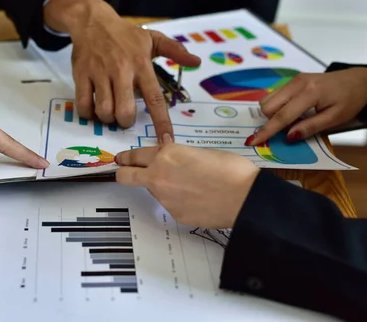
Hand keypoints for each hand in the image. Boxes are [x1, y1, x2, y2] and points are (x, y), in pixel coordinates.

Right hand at [44, 0, 200, 141]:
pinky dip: (88, 114)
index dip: (161, 123)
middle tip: (125, 116)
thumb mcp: (153, 38)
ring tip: (109, 111)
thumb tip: (196, 62)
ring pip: (104, 111)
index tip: (166, 141)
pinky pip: (83, 105)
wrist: (92, 21)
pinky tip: (93, 108)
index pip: (155, 99)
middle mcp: (121, 70)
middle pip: (125, 111)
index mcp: (142, 65)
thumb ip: (175, 51)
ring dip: (107, 118)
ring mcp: (99, 73)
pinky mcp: (81, 75)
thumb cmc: (125, 34)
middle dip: (125, 122)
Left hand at [115, 137, 258, 227]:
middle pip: (126, 176)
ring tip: (188, 185)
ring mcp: (164, 198)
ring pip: (153, 190)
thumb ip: (179, 155)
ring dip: (161, 187)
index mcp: (166, 155)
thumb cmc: (229, 168)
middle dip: (123, 173)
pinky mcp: (174, 215)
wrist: (244, 197)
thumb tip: (171, 158)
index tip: (122, 159)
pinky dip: (178, 200)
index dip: (126, 157)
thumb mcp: (200, 151)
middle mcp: (158, 176)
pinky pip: (170, 204)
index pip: (135, 155)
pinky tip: (197, 198)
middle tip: (125, 171)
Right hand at [247, 67, 366, 145]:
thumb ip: (311, 127)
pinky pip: (275, 95)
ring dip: (274, 114)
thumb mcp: (335, 118)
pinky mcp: (293, 80)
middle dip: (272, 121)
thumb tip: (288, 137)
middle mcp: (298, 83)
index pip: (282, 116)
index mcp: (310, 93)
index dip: (267, 131)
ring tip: (294, 120)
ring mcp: (294, 80)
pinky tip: (293, 112)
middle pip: (268, 106)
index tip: (253, 142)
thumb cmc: (350, 101)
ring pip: (268, 99)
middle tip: (290, 129)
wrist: (358, 80)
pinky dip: (278, 107)